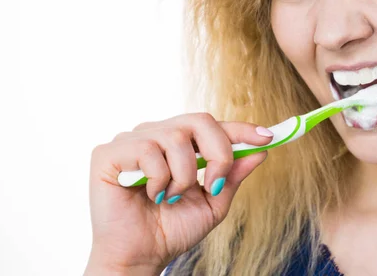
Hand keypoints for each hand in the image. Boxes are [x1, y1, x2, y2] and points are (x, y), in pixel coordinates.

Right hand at [85, 113, 271, 274]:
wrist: (141, 256)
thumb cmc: (172, 229)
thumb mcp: (213, 202)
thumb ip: (232, 175)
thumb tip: (260, 151)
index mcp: (180, 144)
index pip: (213, 125)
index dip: (241, 128)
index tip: (268, 137)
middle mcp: (156, 135)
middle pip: (199, 120)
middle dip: (217, 152)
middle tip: (213, 184)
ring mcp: (131, 141)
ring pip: (175, 136)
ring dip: (183, 175)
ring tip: (171, 198)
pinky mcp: (109, 153)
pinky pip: (147, 149)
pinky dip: (158, 178)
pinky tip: (151, 195)